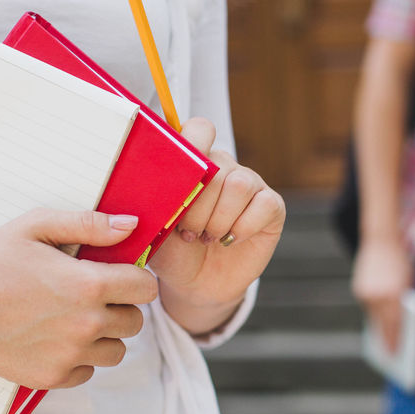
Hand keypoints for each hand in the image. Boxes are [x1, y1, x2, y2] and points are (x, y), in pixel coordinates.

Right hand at [0, 209, 158, 388]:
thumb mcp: (37, 226)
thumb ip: (90, 224)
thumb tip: (132, 225)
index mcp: (88, 285)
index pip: (145, 288)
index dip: (135, 279)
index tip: (117, 275)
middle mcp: (85, 325)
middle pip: (135, 322)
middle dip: (120, 306)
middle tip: (90, 296)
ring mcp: (69, 355)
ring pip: (117, 351)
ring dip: (104, 335)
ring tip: (73, 318)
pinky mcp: (51, 377)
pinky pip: (88, 372)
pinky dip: (79, 358)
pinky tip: (55, 338)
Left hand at [146, 117, 286, 334]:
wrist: (196, 283)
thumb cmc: (172, 251)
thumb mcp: (153, 226)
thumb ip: (150, 200)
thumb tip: (144, 180)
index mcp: (194, 162)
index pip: (200, 130)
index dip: (192, 144)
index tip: (177, 176)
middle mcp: (224, 166)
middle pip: (217, 166)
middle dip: (198, 207)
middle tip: (187, 232)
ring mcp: (250, 184)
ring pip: (239, 184)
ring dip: (219, 218)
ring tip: (207, 237)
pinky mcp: (271, 206)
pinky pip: (263, 204)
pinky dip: (243, 227)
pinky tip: (230, 240)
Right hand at [351, 237, 413, 352]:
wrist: (382, 239)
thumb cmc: (402, 261)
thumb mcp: (411, 282)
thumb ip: (407, 302)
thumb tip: (404, 325)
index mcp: (395, 295)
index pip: (395, 326)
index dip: (394, 342)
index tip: (395, 355)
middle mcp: (379, 296)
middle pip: (382, 325)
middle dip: (385, 339)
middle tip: (389, 354)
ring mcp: (366, 293)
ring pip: (373, 317)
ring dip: (378, 327)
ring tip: (383, 341)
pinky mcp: (359, 289)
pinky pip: (368, 307)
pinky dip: (374, 314)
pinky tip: (378, 322)